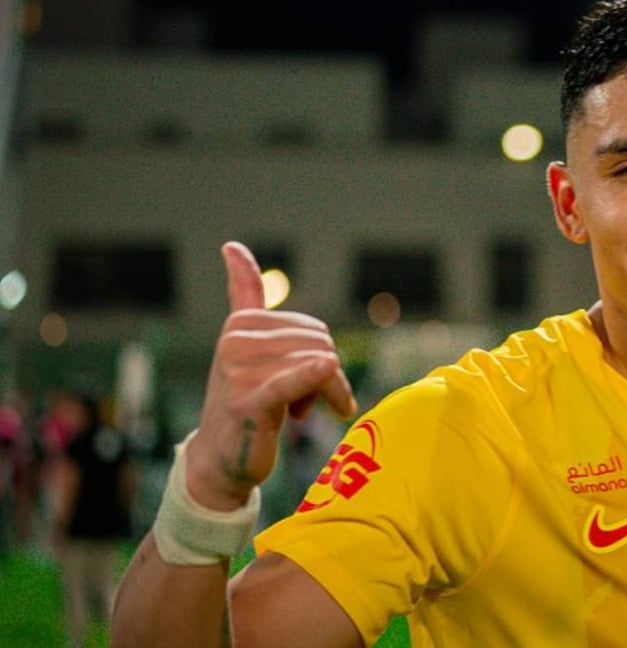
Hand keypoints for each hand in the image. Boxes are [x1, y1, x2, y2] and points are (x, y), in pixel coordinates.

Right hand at [185, 242, 356, 510]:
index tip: (313, 380)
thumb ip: (244, 296)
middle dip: (326, 377)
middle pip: (321, 345)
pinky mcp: (249, 400)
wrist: (223, 457)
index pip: (314, 330)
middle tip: (305, 404)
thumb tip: (231, 245)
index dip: (320, 358)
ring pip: (319, 366)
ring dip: (325, 395)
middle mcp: (236, 340)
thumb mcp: (246, 344)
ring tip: (300, 413)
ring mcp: (239, 370)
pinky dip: (313, 377)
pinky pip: (291, 382)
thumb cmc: (245, 398)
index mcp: (241, 323)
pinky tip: (327, 369)